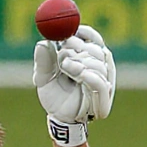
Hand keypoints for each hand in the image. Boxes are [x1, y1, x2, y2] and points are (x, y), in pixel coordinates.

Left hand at [33, 24, 115, 145]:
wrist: (57, 117)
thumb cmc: (54, 94)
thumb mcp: (43, 76)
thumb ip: (43, 61)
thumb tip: (42, 42)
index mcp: (88, 58)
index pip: (93, 39)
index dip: (84, 32)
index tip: (71, 30)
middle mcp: (100, 67)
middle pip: (96, 49)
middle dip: (78, 47)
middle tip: (65, 47)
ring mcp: (104, 81)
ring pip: (98, 65)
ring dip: (80, 63)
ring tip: (65, 68)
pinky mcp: (104, 98)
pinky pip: (101, 83)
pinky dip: (90, 76)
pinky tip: (80, 74)